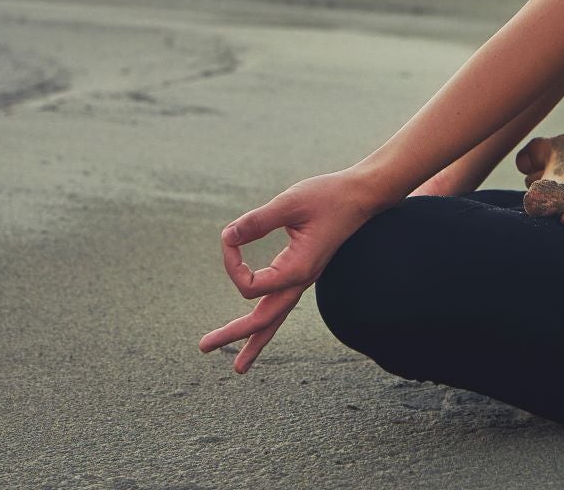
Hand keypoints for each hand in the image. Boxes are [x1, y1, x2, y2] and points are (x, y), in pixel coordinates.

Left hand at [198, 169, 385, 373]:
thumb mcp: (290, 203)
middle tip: (202, 347)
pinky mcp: (302, 271)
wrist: (360, 196)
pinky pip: (281, 305)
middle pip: (262, 321)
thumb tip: (226, 237)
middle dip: (233, 335)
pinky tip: (257, 329)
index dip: (231, 264)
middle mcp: (300, 281)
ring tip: (238, 366)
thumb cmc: (328, 196)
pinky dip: (266, 322)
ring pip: (275, 319)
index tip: (230, 236)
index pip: (250, 285)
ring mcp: (303, 279)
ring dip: (252, 340)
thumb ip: (257, 221)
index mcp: (298, 270)